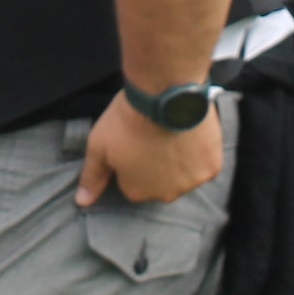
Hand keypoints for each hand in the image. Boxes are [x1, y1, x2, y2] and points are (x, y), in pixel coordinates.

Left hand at [76, 93, 223, 207]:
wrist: (164, 92)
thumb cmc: (128, 118)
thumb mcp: (98, 146)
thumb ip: (91, 177)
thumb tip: (81, 202)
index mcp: (137, 192)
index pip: (133, 184)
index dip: (133, 162)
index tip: (134, 143)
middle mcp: (166, 194)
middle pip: (161, 183)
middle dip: (157, 165)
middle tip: (154, 137)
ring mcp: (191, 182)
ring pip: (184, 175)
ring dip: (180, 160)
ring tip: (172, 133)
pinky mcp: (211, 167)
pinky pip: (205, 165)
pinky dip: (200, 152)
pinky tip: (190, 134)